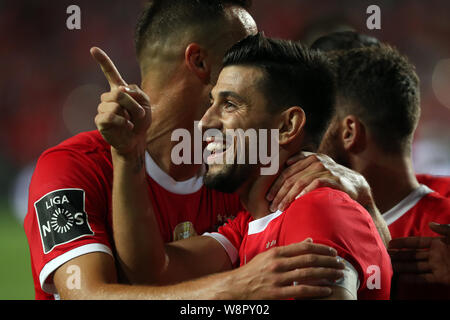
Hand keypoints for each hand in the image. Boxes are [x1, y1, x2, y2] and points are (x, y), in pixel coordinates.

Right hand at [91, 47, 151, 155]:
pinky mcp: (100, 120)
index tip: (93, 49)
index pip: (110, 72)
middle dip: (133, 104)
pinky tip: (127, 126)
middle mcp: (108, 97)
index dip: (102, 60)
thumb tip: (120, 90)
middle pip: (119, 93)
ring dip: (129, 115)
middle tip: (139, 114)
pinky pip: (110, 116)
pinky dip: (123, 122)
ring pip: (115, 105)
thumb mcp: (146, 103)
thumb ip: (137, 93)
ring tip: (131, 122)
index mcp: (119, 89)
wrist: (137, 140)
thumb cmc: (141, 121)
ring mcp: (102, 108)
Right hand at [228, 238, 345, 299]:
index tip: (332, 252)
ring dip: (326, 274)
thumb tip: (309, 241)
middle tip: (341, 264)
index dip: (321, 249)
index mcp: (276, 252)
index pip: (304, 248)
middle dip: (328, 262)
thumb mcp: (269, 256)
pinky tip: (327, 290)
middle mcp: (278, 263)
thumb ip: (289, 249)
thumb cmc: (254, 271)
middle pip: (309, 260)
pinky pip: (301, 291)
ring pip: (308, 274)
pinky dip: (316, 290)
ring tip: (338, 275)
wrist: (236, 286)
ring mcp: (277, 279)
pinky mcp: (277, 293)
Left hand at [266, 151, 371, 211]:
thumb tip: (285, 163)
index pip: (287, 172)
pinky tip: (298, 200)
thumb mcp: (317, 169)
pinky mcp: (334, 178)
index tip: (268, 197)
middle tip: (272, 206)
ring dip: (289, 196)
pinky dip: (305, 191)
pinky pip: (316, 183)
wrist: (356, 185)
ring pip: (300, 182)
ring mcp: (325, 169)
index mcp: (309, 158)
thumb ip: (302, 166)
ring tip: (281, 208)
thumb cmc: (331, 179)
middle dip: (279, 193)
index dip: (276, 185)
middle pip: (292, 178)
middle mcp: (316, 161)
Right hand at [388, 224, 449, 285]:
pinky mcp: (441, 278)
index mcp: (438, 243)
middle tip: (386, 257)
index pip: (416, 242)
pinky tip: (402, 278)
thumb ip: (444, 228)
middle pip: (413, 255)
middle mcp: (435, 255)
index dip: (403, 243)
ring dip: (403, 267)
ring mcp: (437, 267)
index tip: (390, 243)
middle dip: (399, 255)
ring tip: (390, 267)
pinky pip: (424, 278)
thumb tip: (430, 223)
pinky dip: (413, 279)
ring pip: (416, 266)